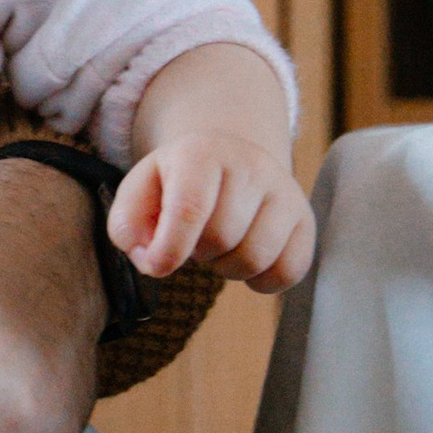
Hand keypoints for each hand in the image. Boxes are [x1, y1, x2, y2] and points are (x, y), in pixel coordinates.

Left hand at [110, 131, 312, 292]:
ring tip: (219, 245)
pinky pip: (289, 271)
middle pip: (220, 240)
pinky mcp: (305, 219)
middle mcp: (251, 164)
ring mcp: (284, 190)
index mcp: (201, 152)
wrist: (228, 158)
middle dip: (198, 252)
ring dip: (227, 267)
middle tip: (193, 238)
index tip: (156, 266)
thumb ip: (127, 224)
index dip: (169, 250)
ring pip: (255, 258)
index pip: (190, 209)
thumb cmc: (177, 182)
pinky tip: (246, 258)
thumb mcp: (140, 190)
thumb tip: (148, 257)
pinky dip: (262, 280)